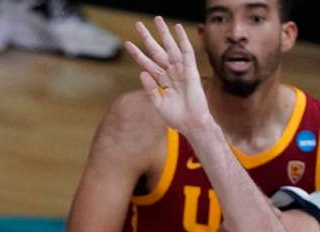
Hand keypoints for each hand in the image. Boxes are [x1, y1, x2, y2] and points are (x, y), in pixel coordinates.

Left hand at [124, 17, 213, 136]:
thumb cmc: (176, 117)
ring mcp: (180, 70)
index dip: (137, 54)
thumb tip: (142, 73)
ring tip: (158, 19)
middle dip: (148, 37)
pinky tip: (178, 28)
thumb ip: (150, 89)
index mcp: (161, 81)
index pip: (146, 63)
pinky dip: (183, 40)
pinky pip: (187, 52)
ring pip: (170, 47)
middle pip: (156, 51)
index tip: (127, 44)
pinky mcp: (190, 71)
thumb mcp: (158, 104)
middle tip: (138, 24)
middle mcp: (169, 72)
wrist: (191, 124)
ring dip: (164, 33)